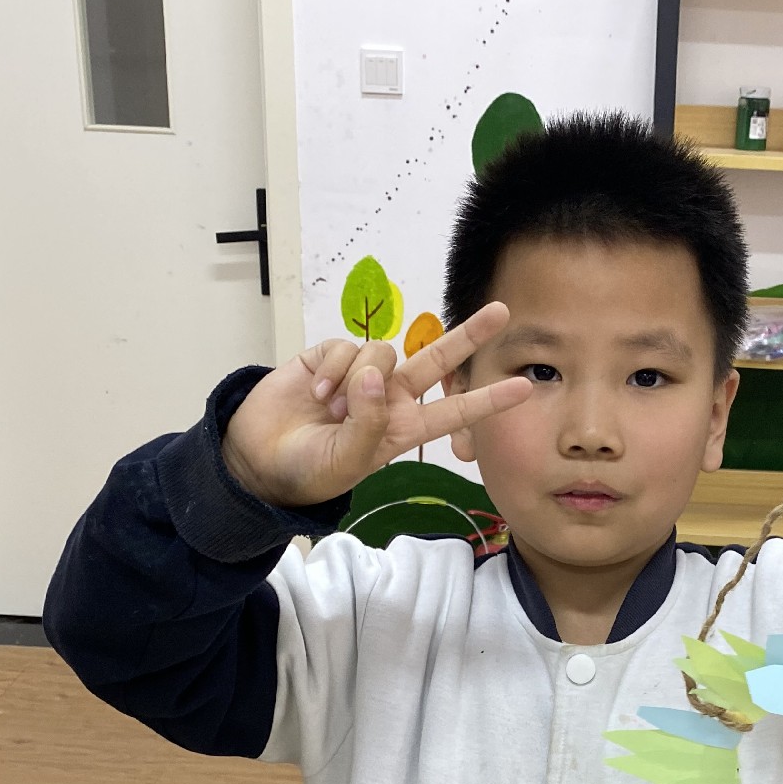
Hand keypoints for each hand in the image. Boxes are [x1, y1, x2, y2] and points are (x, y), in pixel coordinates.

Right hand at [223, 302, 531, 508]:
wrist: (258, 458)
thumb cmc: (309, 470)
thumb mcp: (346, 461)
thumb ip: (367, 422)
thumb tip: (376, 374)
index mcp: (401, 429)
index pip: (453, 412)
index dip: (487, 400)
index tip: (523, 388)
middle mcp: (389, 397)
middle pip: (436, 360)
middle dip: (468, 335)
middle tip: (502, 312)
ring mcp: (361, 375)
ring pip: (381, 351)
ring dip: (355, 379)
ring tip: (330, 408)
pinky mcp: (330, 356)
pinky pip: (345, 347)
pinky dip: (331, 368)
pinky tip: (315, 390)